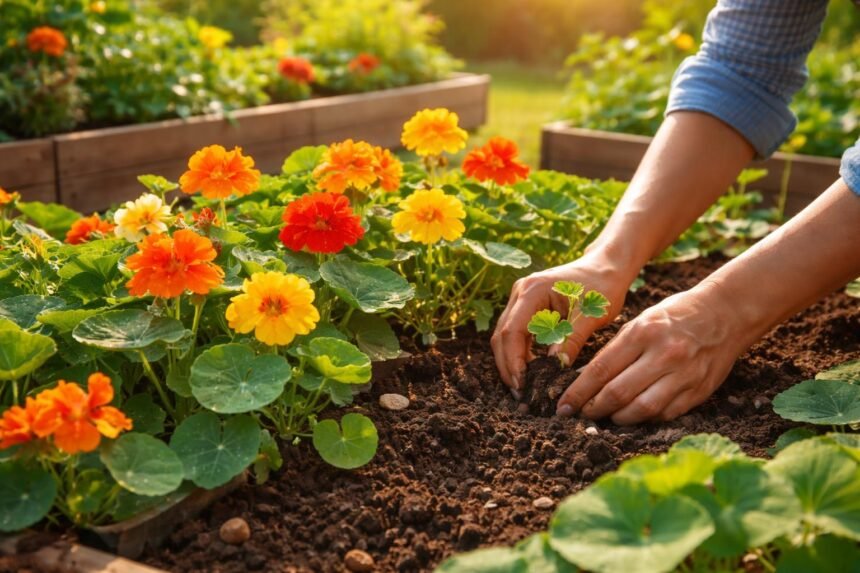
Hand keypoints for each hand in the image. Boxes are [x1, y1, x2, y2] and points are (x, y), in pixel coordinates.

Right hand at [491, 253, 631, 396]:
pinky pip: (515, 333)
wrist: (606, 267)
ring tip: (523, 388)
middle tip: (520, 394)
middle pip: (502, 335)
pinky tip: (529, 372)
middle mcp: (520, 292)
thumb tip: (555, 368)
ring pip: (505, 336)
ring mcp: (520, 298)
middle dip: (508, 366)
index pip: (512, 331)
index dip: (513, 361)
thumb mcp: (591, 315)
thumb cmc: (602, 287)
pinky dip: (519, 354)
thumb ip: (572, 339)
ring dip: (511, 362)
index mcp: (532, 291)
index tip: (523, 385)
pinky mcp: (526, 307)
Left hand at [556, 280, 751, 424]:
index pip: (601, 370)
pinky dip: (645, 419)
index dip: (578, 392)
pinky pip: (666, 414)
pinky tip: (634, 416)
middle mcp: (663, 355)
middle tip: (580, 415)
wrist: (725, 314)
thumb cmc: (674, 316)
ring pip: (642, 409)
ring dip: (618, 419)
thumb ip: (614, 351)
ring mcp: (684, 375)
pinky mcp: (699, 390)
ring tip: (606, 417)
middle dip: (593, 409)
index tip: (563, 406)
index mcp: (642, 333)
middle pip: (618, 393)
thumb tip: (584, 380)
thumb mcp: (639, 322)